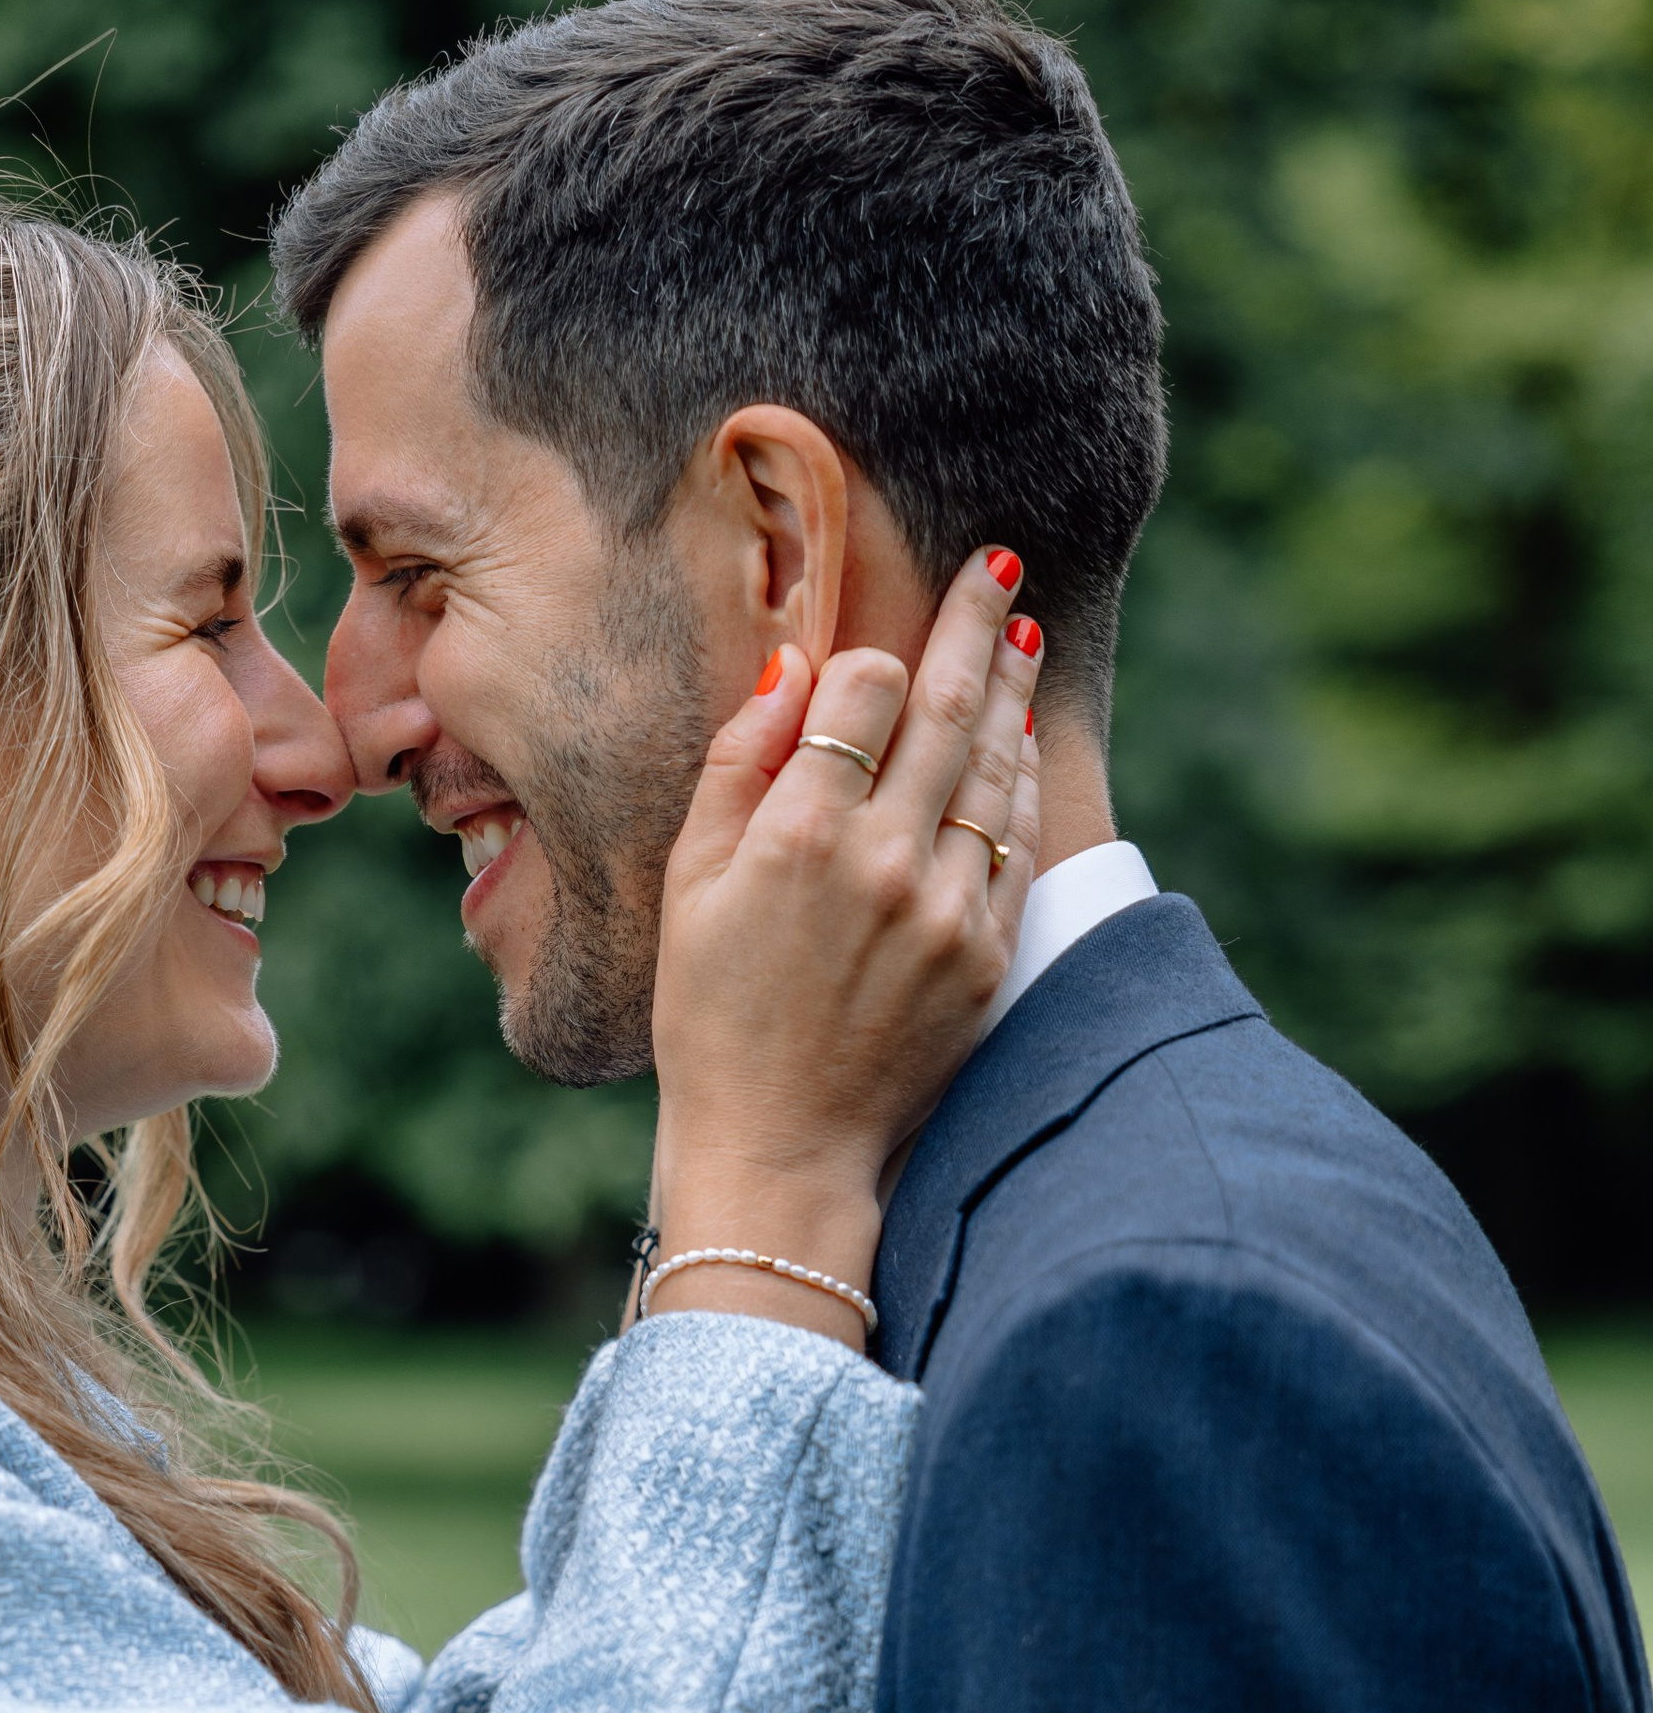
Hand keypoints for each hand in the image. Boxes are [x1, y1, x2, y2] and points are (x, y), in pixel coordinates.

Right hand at [646, 548, 1043, 1336]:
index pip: (866, 689)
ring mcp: (946, 909)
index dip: (876, 656)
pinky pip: (1015, 841)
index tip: (880, 644)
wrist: (779, 1146)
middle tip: (1002, 566)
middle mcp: (882, 860)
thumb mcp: (688, 884)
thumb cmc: (710, 1014)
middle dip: (978, 624)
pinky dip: (1020, 781)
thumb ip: (739, 765)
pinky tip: (1020, 740)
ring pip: (996, 767)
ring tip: (1023, 635)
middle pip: (949, 706)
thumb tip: (798, 666)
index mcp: (798, 834)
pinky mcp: (986, 955)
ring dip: (1013, 692)